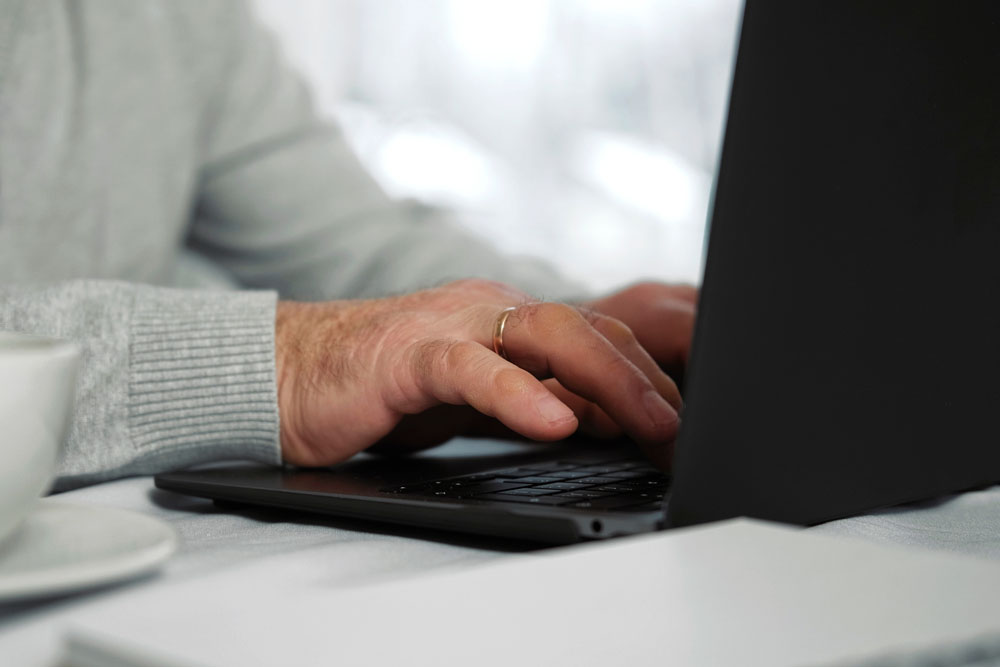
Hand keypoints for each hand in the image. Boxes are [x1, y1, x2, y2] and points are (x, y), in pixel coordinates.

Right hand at [275, 279, 681, 469]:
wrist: (290, 373)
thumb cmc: (382, 386)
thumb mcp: (476, 398)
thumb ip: (535, 398)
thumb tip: (603, 417)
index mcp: (508, 320)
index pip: (597, 337)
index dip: (648, 377)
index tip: (684, 424)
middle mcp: (488, 312)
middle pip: (587, 328)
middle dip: (645, 378)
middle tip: (684, 430)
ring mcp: (448, 326)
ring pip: (544, 334)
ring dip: (606, 379)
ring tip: (649, 424)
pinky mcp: (404, 356)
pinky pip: (467, 368)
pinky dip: (515, 394)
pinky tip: (552, 423)